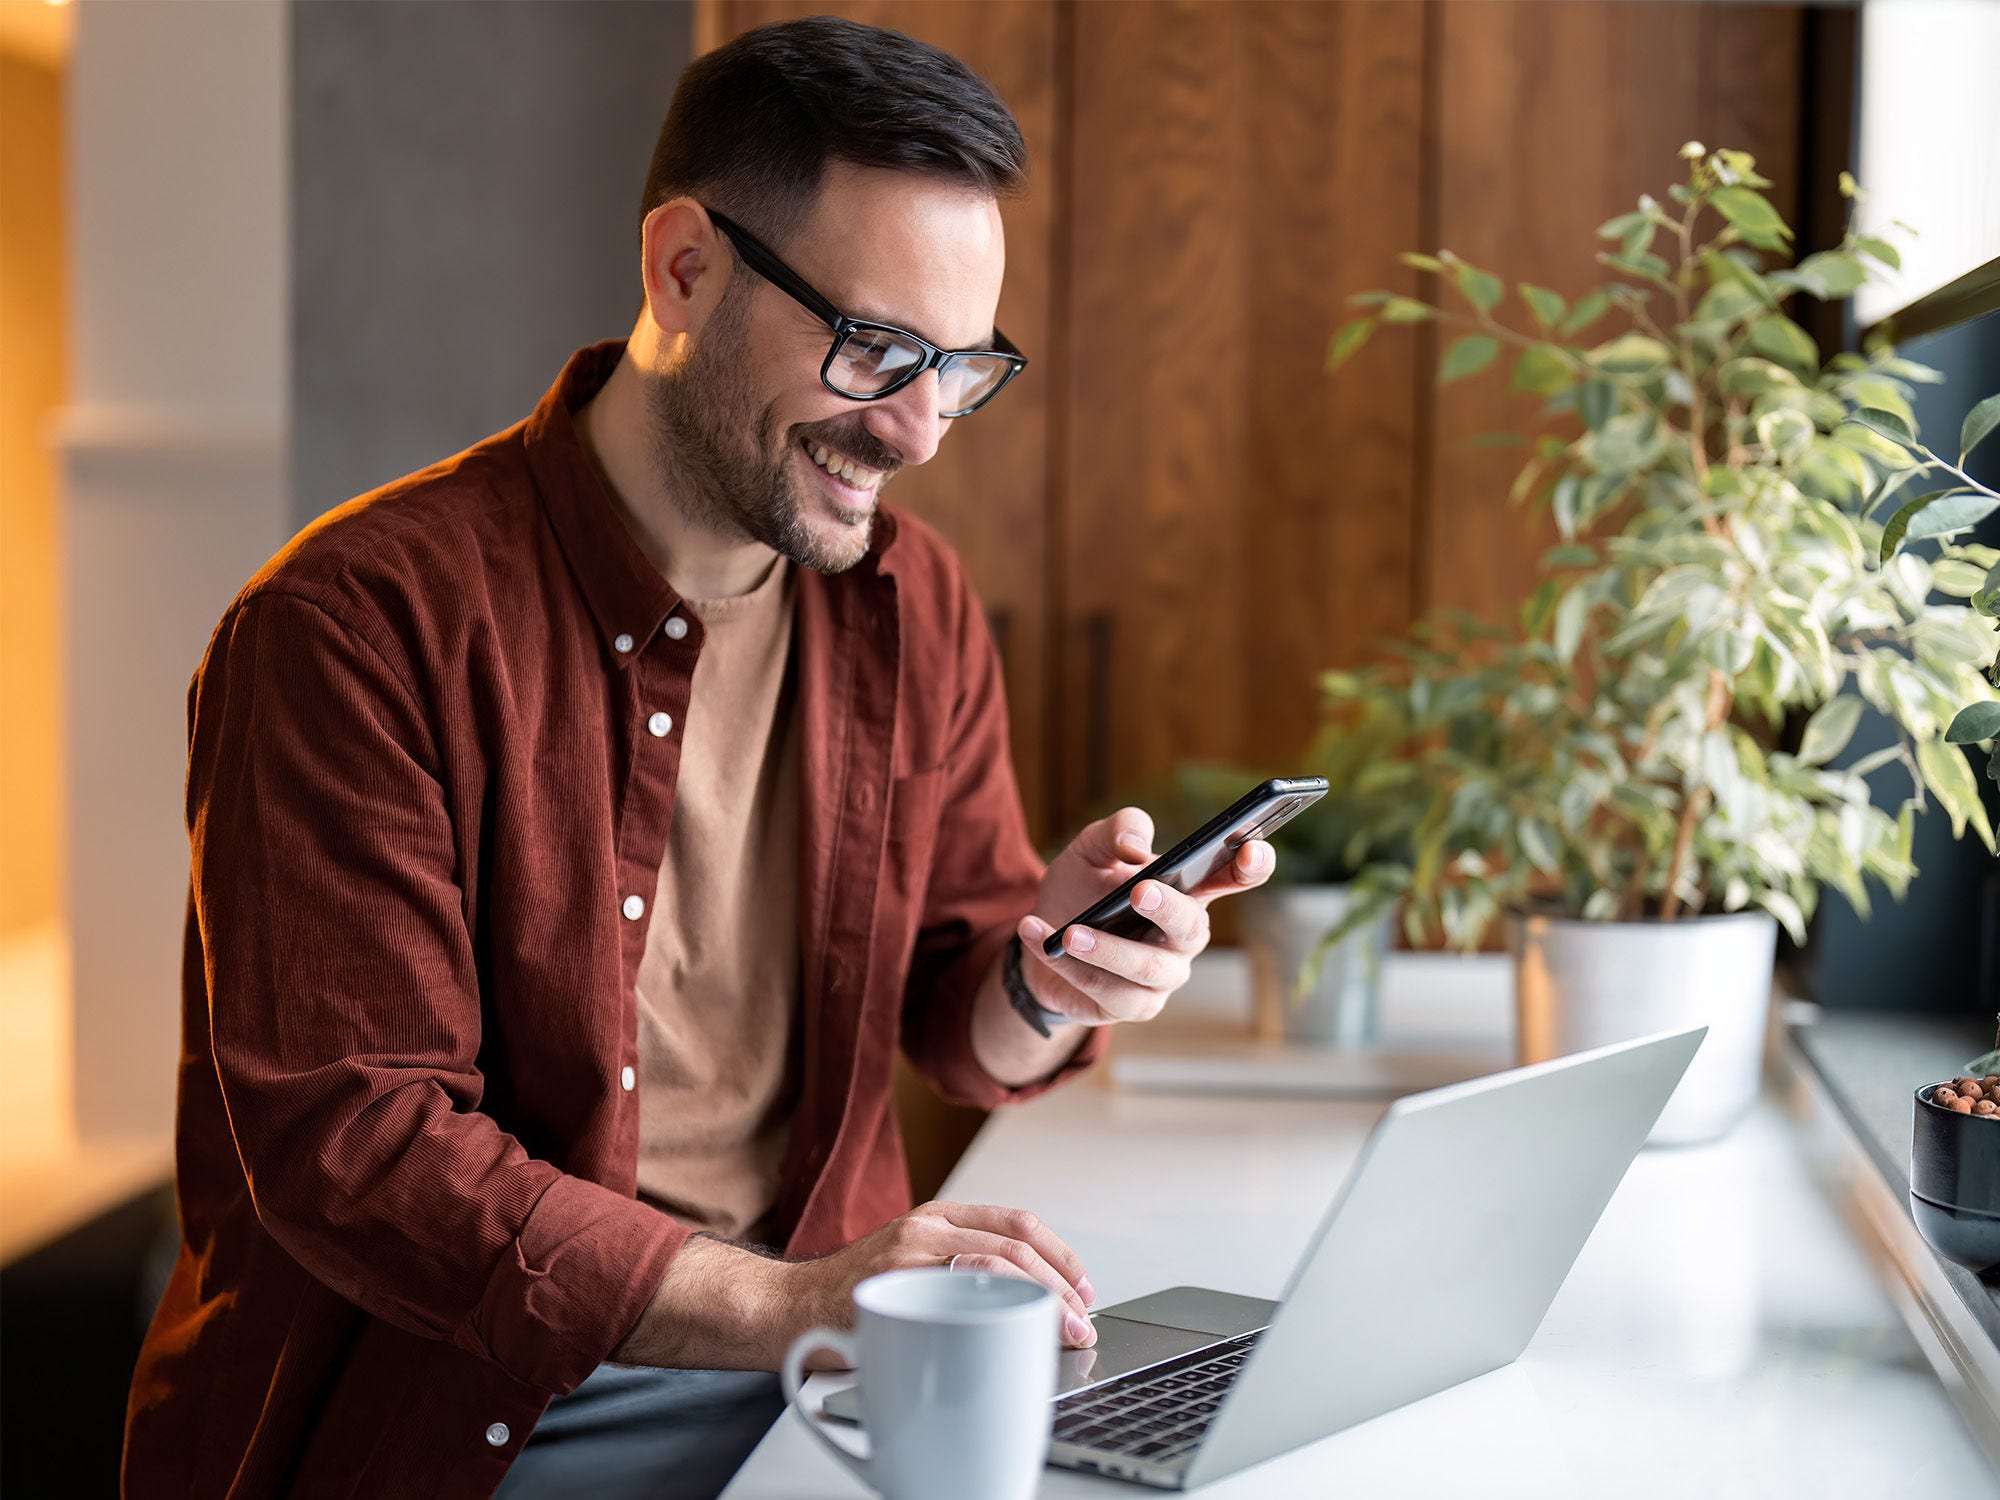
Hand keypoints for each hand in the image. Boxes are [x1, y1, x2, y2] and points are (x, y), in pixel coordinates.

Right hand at [785, 1201, 1097, 1359]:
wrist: (787, 1307)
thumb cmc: (853, 1296)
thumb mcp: (911, 1263)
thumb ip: (957, 1267)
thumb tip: (1030, 1302)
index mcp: (937, 1217)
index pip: (1017, 1221)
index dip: (1061, 1254)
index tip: (1084, 1287)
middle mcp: (927, 1227)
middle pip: (1016, 1245)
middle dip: (1059, 1286)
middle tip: (1080, 1322)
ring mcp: (910, 1254)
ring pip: (997, 1265)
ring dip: (1040, 1301)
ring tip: (1061, 1332)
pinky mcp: (894, 1285)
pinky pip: (959, 1291)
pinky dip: (997, 1313)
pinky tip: (1015, 1333)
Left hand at [1019, 807, 1273, 1026]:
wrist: (1040, 936)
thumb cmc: (1080, 888)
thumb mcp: (1091, 847)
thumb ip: (1118, 829)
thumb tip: (1136, 847)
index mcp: (1188, 889)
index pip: (1235, 876)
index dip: (1252, 865)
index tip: (1251, 850)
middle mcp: (1183, 935)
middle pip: (1192, 928)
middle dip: (1168, 910)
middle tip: (1139, 890)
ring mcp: (1163, 976)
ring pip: (1147, 970)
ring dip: (1107, 950)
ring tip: (1070, 932)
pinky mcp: (1133, 1006)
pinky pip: (1107, 992)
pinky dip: (1068, 966)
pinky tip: (1040, 938)